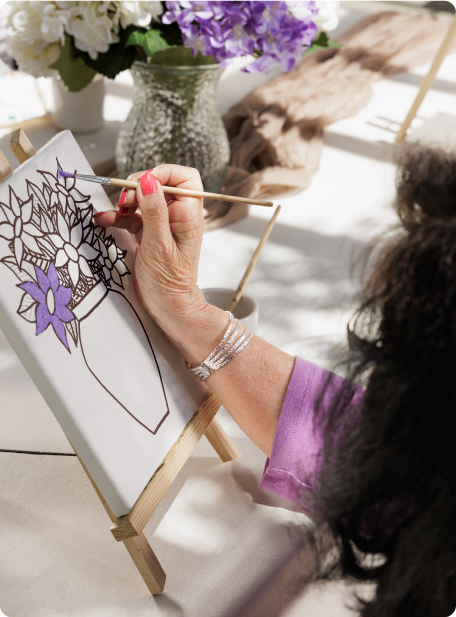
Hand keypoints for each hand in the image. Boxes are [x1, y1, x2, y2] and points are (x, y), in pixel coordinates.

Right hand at [94, 165, 213, 339]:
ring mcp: (163, 224)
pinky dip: (118, 215)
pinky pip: (133, 215)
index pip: (185, 178)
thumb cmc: (169, 283)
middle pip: (160, 184)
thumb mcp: (159, 245)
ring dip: (126, 200)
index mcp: (189, 216)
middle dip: (139, 186)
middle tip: (126, 199)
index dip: (164, 174)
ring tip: (117, 210)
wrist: (167, 308)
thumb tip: (149, 179)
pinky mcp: (149, 233)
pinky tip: (105, 219)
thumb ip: (154, 210)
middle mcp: (178, 216)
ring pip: (144, 198)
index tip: (144, 183)